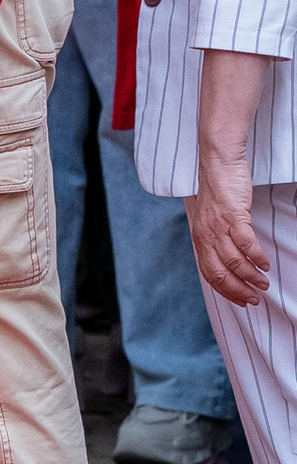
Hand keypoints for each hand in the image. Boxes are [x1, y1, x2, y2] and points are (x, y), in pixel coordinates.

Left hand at [189, 156, 270, 307]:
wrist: (218, 162)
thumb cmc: (217, 190)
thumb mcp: (210, 219)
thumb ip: (216, 238)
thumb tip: (227, 260)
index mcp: (199, 237)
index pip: (209, 273)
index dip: (225, 290)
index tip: (240, 300)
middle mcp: (205, 234)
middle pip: (220, 272)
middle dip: (238, 290)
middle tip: (254, 298)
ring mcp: (218, 225)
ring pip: (234, 261)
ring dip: (250, 276)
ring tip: (263, 283)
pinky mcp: (232, 215)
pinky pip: (245, 243)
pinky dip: (256, 257)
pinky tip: (264, 263)